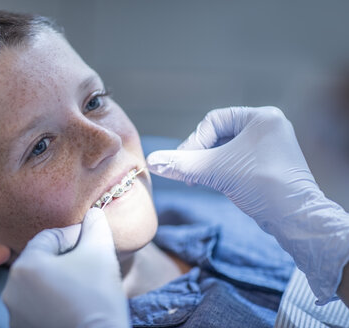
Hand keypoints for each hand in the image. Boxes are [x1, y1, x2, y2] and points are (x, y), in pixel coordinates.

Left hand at [2, 208, 129, 327]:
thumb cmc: (97, 299)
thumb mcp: (100, 253)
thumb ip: (95, 227)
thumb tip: (94, 213)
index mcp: (25, 266)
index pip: (49, 237)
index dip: (74, 236)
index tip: (92, 242)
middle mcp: (11, 290)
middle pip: (42, 261)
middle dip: (65, 258)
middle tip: (89, 263)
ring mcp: (15, 315)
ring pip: (39, 285)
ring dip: (58, 280)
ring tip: (83, 286)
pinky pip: (38, 307)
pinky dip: (53, 302)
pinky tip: (74, 306)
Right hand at [146, 106, 348, 303]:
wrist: (296, 218)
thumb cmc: (261, 185)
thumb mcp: (215, 170)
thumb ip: (181, 164)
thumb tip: (150, 161)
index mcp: (261, 117)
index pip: (213, 121)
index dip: (195, 142)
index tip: (186, 164)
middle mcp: (268, 126)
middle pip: (219, 134)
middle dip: (201, 154)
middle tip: (189, 174)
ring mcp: (270, 144)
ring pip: (226, 148)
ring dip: (209, 163)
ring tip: (199, 180)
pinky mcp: (269, 162)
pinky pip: (237, 159)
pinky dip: (222, 169)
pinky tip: (214, 181)